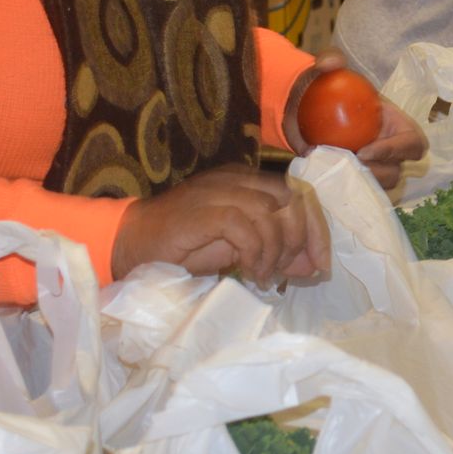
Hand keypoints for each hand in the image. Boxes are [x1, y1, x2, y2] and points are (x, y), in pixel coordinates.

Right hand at [112, 164, 329, 284]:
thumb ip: (276, 251)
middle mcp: (237, 179)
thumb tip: (314, 264)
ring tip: (264, 274)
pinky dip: (256, 253)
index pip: (298, 193)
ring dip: (276, 249)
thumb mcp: (240, 250)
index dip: (315, 227)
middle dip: (301, 237)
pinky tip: (250, 273)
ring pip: (270, 211)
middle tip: (291, 270)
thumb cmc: (184, 246)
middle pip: (291, 198)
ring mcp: (218, 190)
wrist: (132, 243)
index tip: (320, 262)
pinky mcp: (203, 210)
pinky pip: (245, 226)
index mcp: (248, 180)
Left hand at [285, 51, 426, 189]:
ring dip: (359, 184)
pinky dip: (345, 192)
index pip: (413, 144)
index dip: (395, 150)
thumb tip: (329, 64)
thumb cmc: (329, 87)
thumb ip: (330, 59)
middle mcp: (391, 151)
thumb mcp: (329, 67)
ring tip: (333, 173)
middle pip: (397, 172)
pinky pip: (360, 194)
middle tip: (345, 165)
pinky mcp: (359, 181)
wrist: (307, 110)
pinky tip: (324, 181)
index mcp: (398, 126)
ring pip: (380, 188)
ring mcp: (376, 169)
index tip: (363, 151)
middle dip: (374, 173)